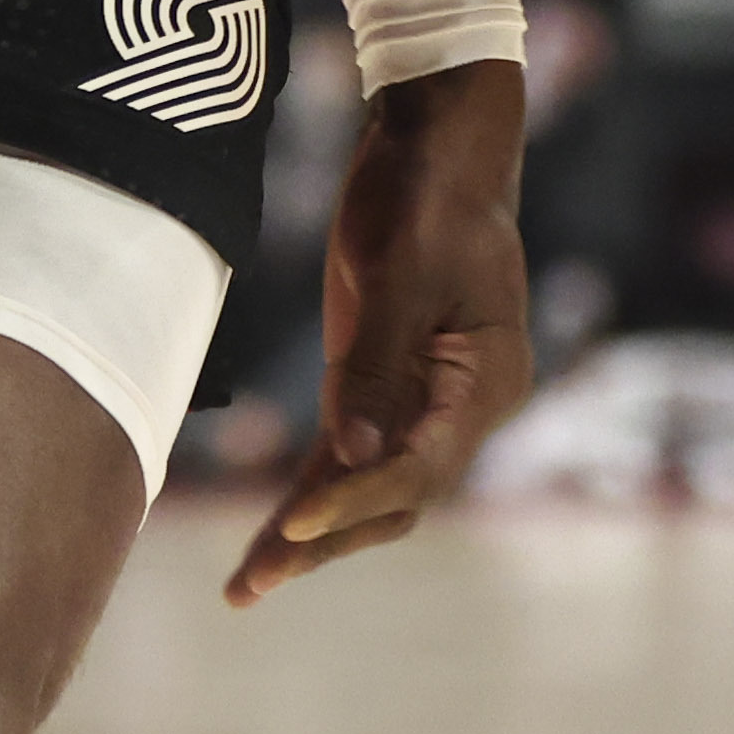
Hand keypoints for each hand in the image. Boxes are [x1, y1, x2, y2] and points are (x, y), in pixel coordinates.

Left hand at [231, 62, 529, 600]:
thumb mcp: (401, 271)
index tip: (293, 522)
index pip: (419, 464)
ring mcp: (426, 401)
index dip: (354, 496)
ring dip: (310, 534)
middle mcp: (465, 407)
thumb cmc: (429, 196)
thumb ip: (378, 363)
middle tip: (253, 582)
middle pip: (396, 496)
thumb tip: (352, 454)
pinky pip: (349, 457)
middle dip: (325, 540)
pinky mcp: (386, 384)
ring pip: (369, 487)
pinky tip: (267, 537)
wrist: (440, 147)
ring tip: (245, 586)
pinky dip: (310, 495)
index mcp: (489, 381)